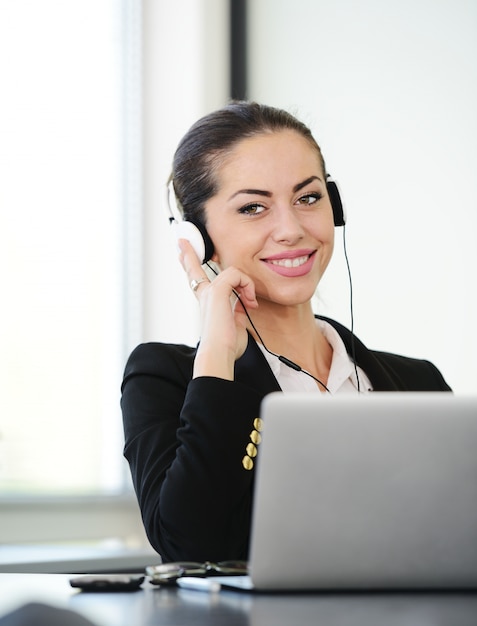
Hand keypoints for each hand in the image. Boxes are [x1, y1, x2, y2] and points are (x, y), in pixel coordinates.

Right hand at [178, 239, 257, 379]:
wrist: (219, 353)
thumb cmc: (227, 346)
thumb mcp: (235, 324)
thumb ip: (237, 311)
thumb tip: (244, 305)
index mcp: (207, 303)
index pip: (198, 282)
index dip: (190, 265)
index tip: (181, 253)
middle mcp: (204, 295)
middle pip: (193, 270)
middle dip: (188, 254)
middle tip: (181, 242)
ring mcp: (209, 291)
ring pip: (231, 271)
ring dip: (246, 285)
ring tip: (250, 302)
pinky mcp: (217, 290)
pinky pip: (237, 275)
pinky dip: (248, 286)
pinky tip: (249, 302)